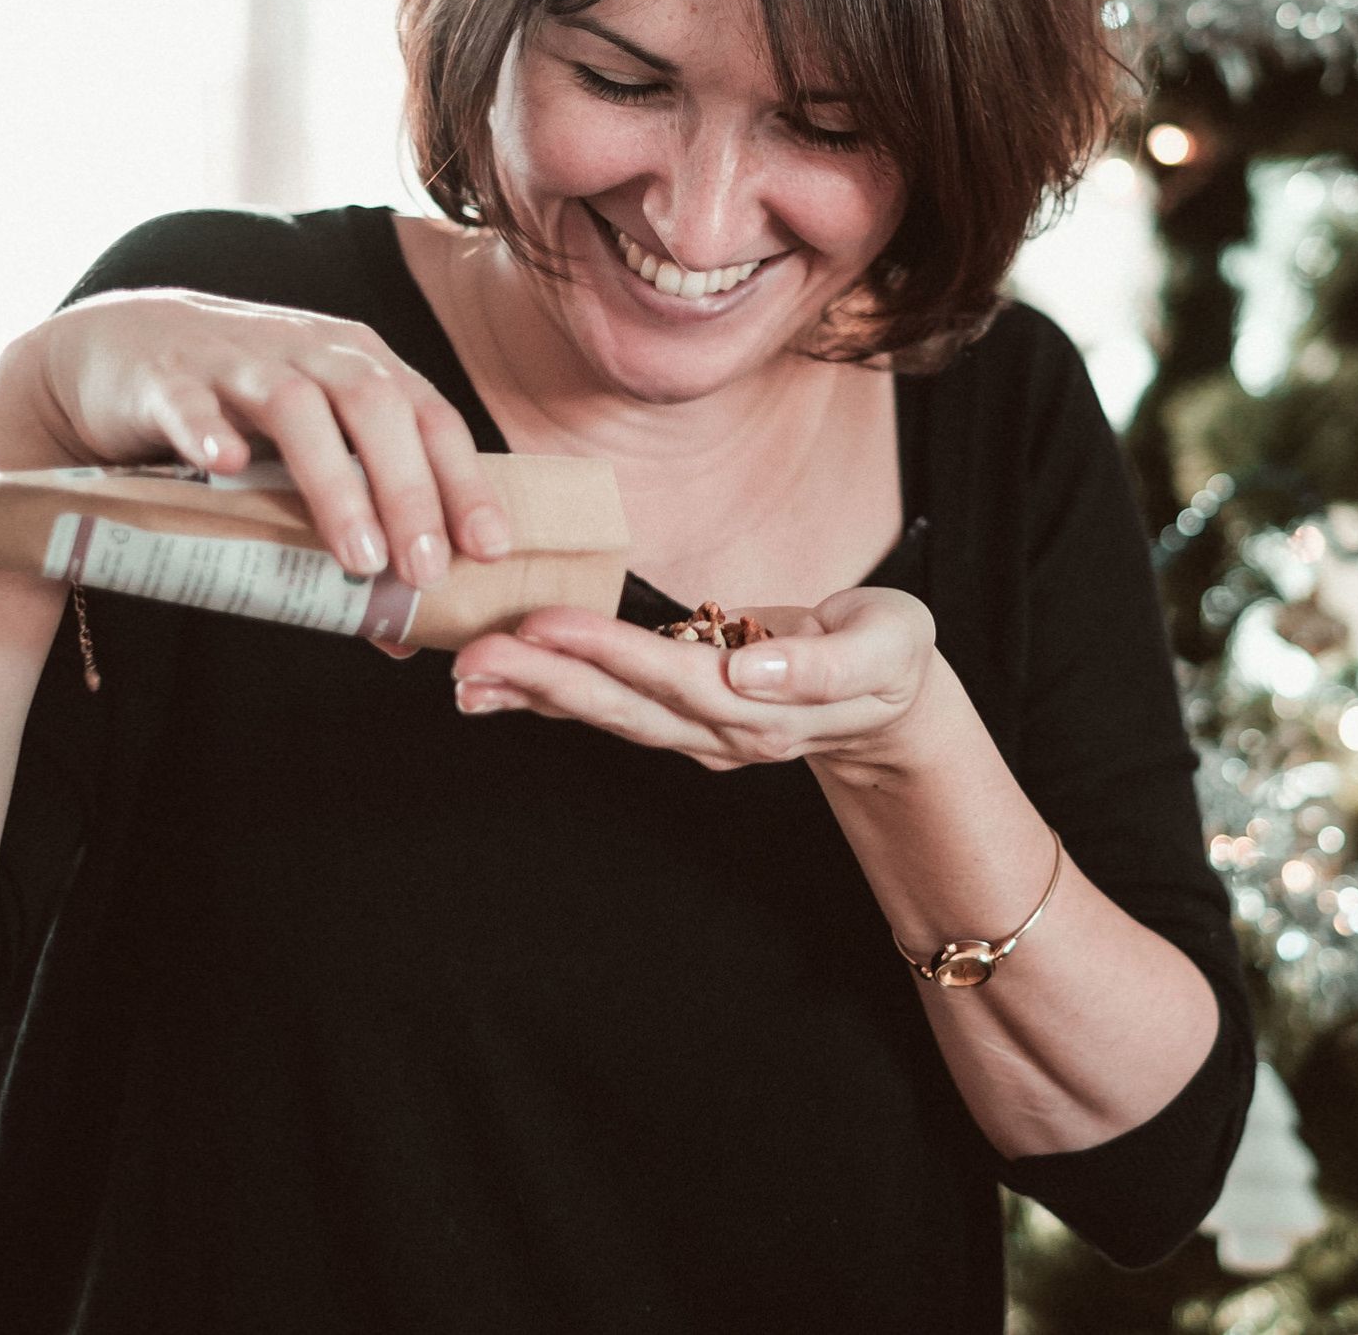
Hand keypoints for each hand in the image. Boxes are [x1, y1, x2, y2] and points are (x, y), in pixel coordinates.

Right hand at [0, 290, 510, 609]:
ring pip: (298, 408)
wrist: (123, 350)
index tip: (489, 549)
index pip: (432, 418)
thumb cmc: (239, 416)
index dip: (464, 481)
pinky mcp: (167, 378)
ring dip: (335, 482)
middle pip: (377, 409)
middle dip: (410, 492)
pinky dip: (209, 430)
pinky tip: (225, 465)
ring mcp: (238, 360)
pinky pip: (190, 401)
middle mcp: (312, 352)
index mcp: (362, 366)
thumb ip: (354, 533)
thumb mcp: (306, 460)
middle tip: (424, 570)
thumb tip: (405, 638)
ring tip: (358, 555)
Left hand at [445, 586, 941, 773]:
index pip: (674, 678)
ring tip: (467, 674)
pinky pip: (608, 707)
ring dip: (534, 695)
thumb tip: (752, 669)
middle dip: (545, 680)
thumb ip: (823, 664)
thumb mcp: (885, 647)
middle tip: (475, 655)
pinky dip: (551, 695)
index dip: (608, 651)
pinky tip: (501, 682)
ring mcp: (697, 734)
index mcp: (767, 711)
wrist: (891, 700)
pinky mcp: (680, 718)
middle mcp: (720, 733)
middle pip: (622, 708)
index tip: (547, 624)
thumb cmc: (888, 656)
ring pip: (605, 714)